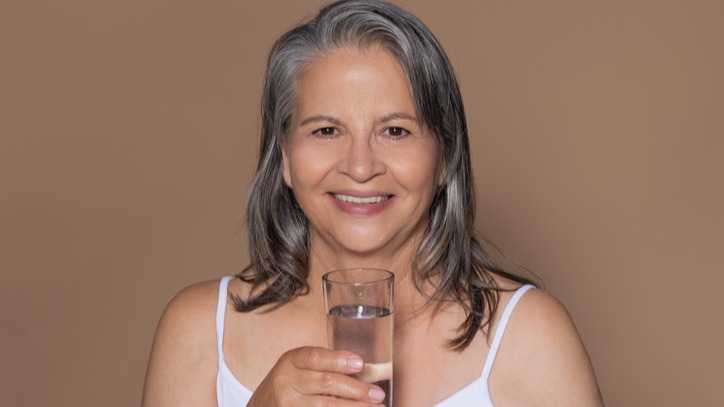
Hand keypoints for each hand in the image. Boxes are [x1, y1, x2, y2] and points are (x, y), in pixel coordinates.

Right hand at [247, 346, 386, 405]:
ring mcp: (287, 404)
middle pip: (326, 383)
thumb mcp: (298, 367)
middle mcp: (286, 382)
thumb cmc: (290, 383)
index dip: (338, 360)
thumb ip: (324, 366)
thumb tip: (367, 371)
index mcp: (290, 361)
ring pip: (327, 406)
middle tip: (377, 394)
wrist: (261, 406)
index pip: (315, 357)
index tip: (360, 363)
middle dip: (356, 389)